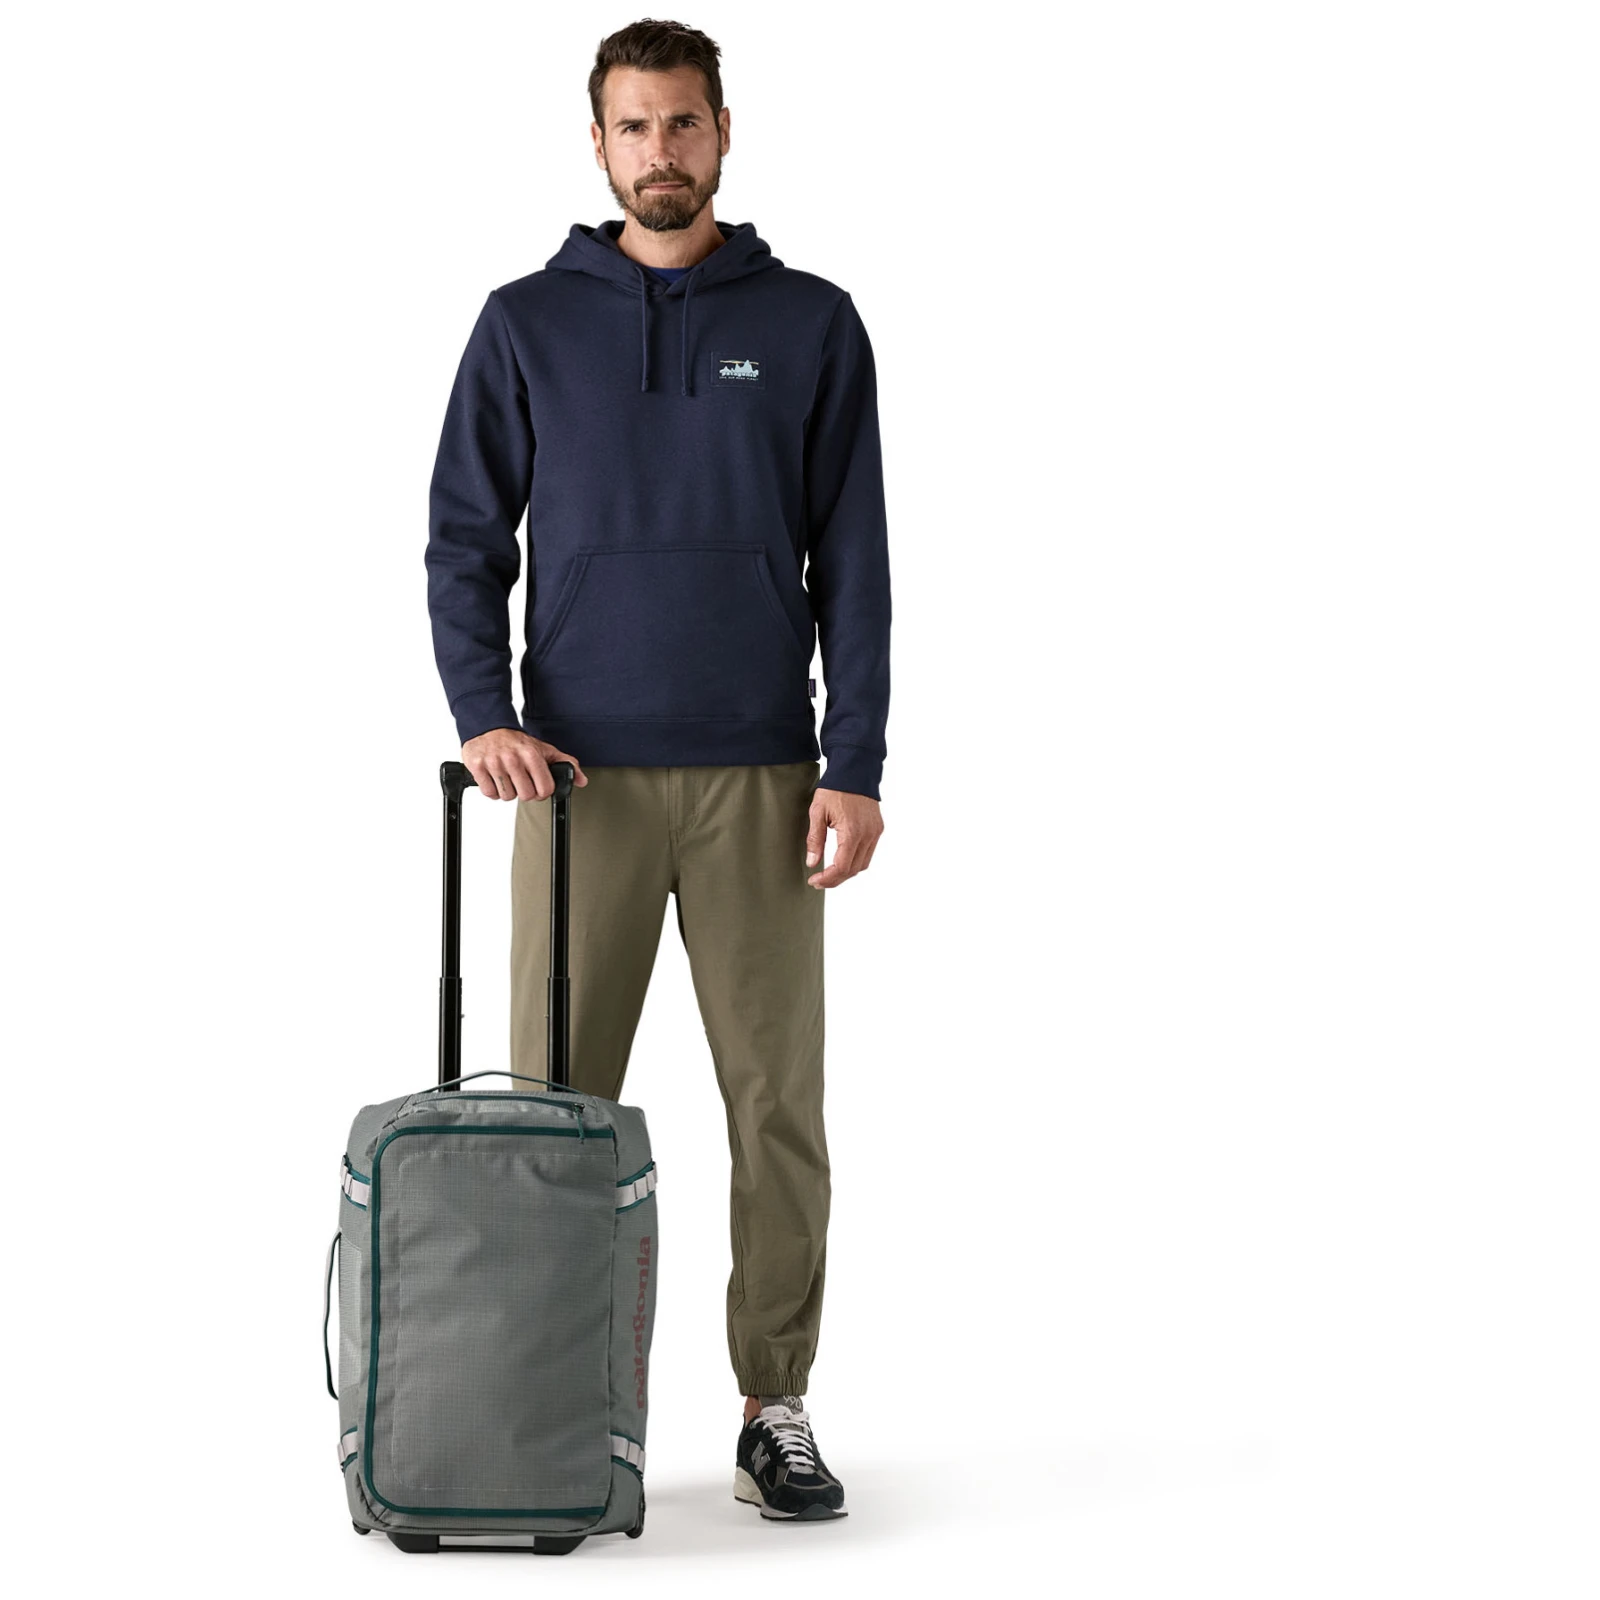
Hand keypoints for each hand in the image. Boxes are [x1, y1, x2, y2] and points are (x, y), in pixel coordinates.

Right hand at [462, 729, 587, 799]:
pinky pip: (489, 793)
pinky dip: (492, 790)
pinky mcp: (477, 766)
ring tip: (507, 778)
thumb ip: (565, 764)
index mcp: (531, 754)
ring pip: (507, 797)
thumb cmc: (517, 742)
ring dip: (508, 792)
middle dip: (524, 792)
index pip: (544, 789)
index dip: (542, 792)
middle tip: (521, 782)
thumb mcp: (544, 749)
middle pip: (525, 796)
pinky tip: (495, 779)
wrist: (489, 727)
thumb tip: (582, 780)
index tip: (537, 787)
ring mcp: (494, 762)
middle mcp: (513, 758)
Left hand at [805, 787, 883, 888]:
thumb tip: (812, 863)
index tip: (814, 880)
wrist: (855, 770)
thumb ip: (815, 840)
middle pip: (853, 870)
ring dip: (846, 872)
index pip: (842, 867)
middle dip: (835, 879)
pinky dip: (856, 861)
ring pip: (863, 864)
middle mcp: (868, 835)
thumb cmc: (835, 788)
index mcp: (852, 832)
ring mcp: (875, 832)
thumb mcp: (818, 812)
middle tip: (818, 881)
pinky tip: (842, 859)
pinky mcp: (877, 829)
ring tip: (829, 873)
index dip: (828, 879)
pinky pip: (868, 853)